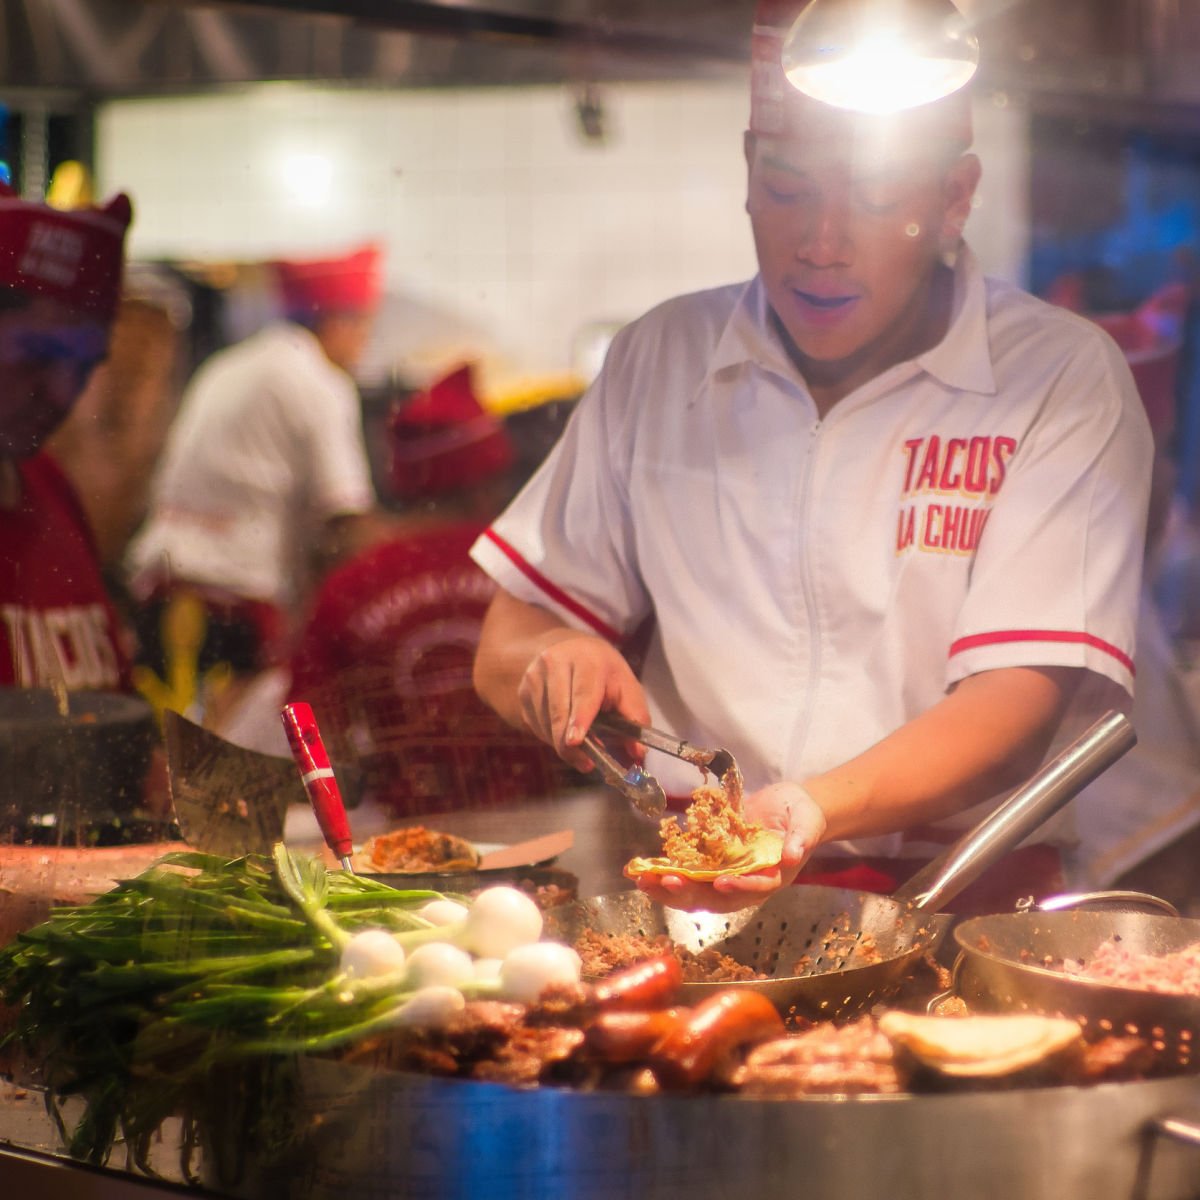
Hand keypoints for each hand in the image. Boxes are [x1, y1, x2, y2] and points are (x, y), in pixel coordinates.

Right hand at [517, 632, 649, 773]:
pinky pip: (536, 726)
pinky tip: (564, 728)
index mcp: (588, 659)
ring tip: (580, 740)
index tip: (575, 741)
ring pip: (546, 723)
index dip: (580, 718)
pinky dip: (551, 736)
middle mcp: (556, 662)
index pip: (583, 692)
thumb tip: (637, 752)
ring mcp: (534, 677)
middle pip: (560, 711)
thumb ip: (635, 718)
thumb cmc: (603, 673)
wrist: (570, 651)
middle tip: (586, 764)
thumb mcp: (626, 687)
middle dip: (570, 744)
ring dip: (563, 742)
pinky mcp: (523, 692)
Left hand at [635, 782, 826, 912]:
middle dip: (690, 891)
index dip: (739, 887)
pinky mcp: (713, 860)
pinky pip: (688, 871)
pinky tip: (645, 868)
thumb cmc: (803, 817)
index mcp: (772, 877)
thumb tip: (793, 855)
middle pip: (716, 896)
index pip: (755, 888)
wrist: (791, 808)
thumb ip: (801, 838)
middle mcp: (746, 881)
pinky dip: (667, 872)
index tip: (721, 882)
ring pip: (696, 889)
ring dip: (670, 888)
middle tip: (666, 882)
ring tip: (644, 880)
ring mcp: (727, 872)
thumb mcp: (808, 823)